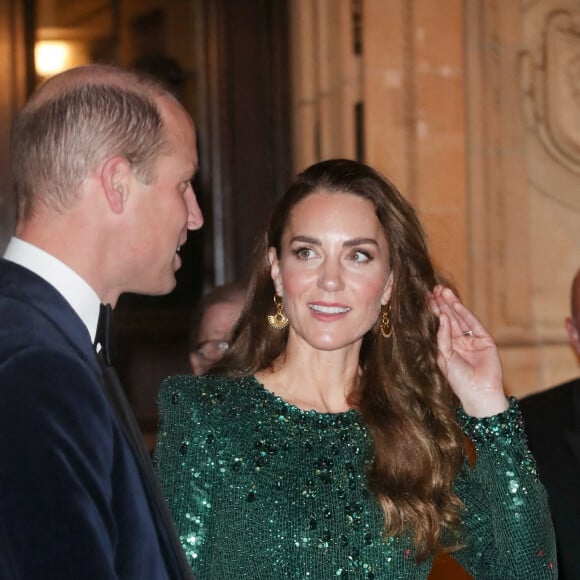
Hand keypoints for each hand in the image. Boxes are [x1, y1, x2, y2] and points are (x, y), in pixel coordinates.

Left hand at [429, 285, 507, 416]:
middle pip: (450, 318)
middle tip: (434, 289)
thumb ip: (442, 338)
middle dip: (442, 304)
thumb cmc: (458, 380)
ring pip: (461, 318)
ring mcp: (473, 340)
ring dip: (452, 304)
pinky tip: (455, 304)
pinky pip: (473, 324)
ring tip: (443, 291)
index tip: (427, 298)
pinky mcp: (486, 340)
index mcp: (449, 347)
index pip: (441, 325)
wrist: (478, 393)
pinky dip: (464, 314)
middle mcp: (460, 341)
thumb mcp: (444, 357)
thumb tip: (441, 317)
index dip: (435, 311)